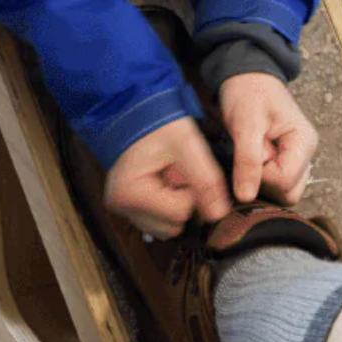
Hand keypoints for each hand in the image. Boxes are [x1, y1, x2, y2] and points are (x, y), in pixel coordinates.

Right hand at [105, 117, 231, 237]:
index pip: (180, 213)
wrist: (137, 113)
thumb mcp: (188, 146)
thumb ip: (207, 180)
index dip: (191, 190)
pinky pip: (159, 222)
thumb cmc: (157, 124)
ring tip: (168, 175)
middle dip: (183, 200)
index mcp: (129, 192)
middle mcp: (121, 206)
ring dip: (176, 204)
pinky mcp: (129, 208)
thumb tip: (220, 214)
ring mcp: (123, 209)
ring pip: (167, 228)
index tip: (183, 169)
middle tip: (175, 171)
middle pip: (173, 225)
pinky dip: (167, 206)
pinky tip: (163, 182)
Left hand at [218, 73, 317, 206]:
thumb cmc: (248, 92)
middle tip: (246, 156)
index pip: (285, 182)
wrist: (244, 77)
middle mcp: (305, 155)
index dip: (260, 175)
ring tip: (246, 156)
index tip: (246, 152)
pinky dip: (257, 180)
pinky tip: (247, 161)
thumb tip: (246, 197)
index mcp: (304, 143)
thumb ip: (247, 160)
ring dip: (259, 182)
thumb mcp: (245, 123)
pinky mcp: (283, 163)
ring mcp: (295, 161)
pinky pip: (273, 186)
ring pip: (281, 193)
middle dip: (263, 182)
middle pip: (288, 194)